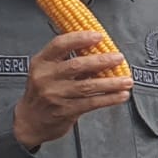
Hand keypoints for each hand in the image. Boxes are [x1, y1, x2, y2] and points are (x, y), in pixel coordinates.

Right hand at [12, 32, 132, 147]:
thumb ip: (67, 61)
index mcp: (41, 62)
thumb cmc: (43, 92)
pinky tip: (121, 95)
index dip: (80, 39)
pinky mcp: (65, 111)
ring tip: (127, 80)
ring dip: (111, 82)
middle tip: (119, 58)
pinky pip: (91, 103)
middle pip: (77, 65)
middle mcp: (46, 77)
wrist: (30, 121)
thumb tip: (99, 50)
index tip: (99, 36)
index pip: (59, 45)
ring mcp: (55, 95)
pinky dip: (109, 98)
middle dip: (102, 61)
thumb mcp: (47, 71)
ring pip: (88, 86)